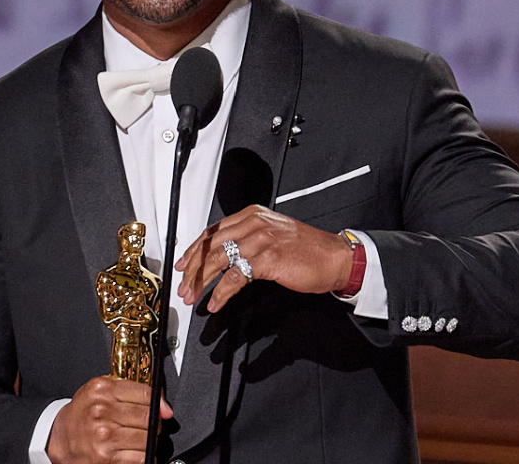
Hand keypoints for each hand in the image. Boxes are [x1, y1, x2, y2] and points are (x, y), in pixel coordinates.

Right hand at [47, 376, 171, 463]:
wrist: (57, 439)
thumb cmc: (81, 415)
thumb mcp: (97, 392)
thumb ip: (128, 390)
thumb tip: (164, 407)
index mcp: (101, 389)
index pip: (145, 393)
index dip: (158, 403)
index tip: (162, 410)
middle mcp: (102, 410)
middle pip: (148, 417)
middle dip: (153, 424)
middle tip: (148, 426)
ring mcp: (104, 435)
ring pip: (147, 438)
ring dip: (148, 441)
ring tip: (138, 440)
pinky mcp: (106, 457)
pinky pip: (140, 457)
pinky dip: (143, 457)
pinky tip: (135, 453)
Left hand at [175, 205, 352, 312]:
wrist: (335, 257)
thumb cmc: (308, 249)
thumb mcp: (273, 235)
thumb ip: (248, 239)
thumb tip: (223, 256)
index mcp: (252, 215)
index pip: (213, 231)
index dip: (194, 250)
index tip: (183, 265)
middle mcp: (254, 223)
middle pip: (210, 245)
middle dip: (192, 268)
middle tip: (183, 285)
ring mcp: (260, 240)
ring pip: (218, 260)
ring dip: (201, 281)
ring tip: (193, 296)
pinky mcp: (268, 258)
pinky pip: (235, 277)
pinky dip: (222, 292)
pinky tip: (216, 303)